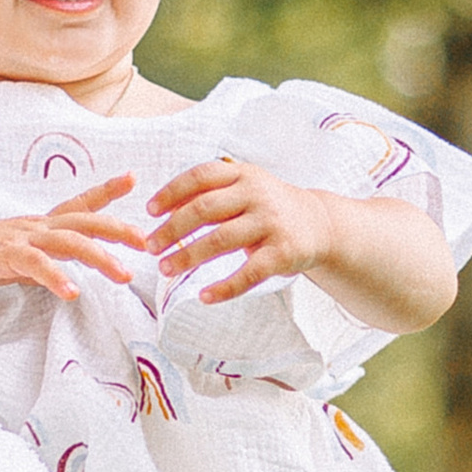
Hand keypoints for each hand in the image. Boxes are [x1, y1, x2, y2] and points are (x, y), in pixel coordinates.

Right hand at [0, 175, 149, 298]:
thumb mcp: (31, 250)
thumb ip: (57, 252)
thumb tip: (86, 260)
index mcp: (46, 223)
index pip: (81, 203)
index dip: (106, 190)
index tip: (132, 179)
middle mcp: (39, 225)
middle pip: (84, 221)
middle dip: (118, 229)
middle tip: (146, 242)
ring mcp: (22, 237)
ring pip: (68, 242)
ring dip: (99, 257)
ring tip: (123, 274)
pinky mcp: (5, 254)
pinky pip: (35, 264)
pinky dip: (56, 277)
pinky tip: (72, 291)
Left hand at [147, 158, 342, 304]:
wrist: (320, 224)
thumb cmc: (271, 208)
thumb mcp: (246, 188)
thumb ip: (212, 193)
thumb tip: (163, 209)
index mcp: (242, 175)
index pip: (200, 177)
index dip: (171, 192)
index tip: (150, 211)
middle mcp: (257, 194)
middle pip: (204, 208)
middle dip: (172, 228)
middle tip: (150, 246)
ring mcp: (271, 223)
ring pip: (220, 240)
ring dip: (187, 256)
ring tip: (165, 269)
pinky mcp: (283, 253)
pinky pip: (248, 273)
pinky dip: (224, 287)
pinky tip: (204, 296)